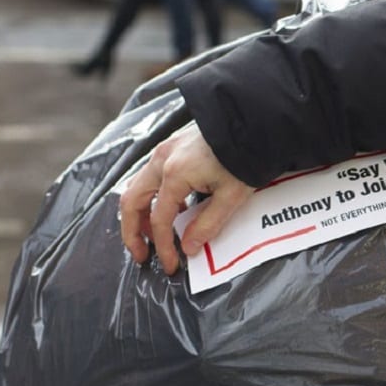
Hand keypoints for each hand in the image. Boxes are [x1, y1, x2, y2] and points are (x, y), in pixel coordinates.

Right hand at [119, 122, 254, 274]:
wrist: (254, 121)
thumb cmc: (246, 155)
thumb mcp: (231, 196)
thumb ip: (207, 224)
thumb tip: (188, 247)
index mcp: (174, 174)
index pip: (159, 220)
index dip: (163, 246)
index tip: (172, 264)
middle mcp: (161, 159)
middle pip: (131, 201)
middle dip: (132, 232)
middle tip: (142, 254)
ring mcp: (164, 150)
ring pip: (136, 187)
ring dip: (139, 213)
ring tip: (151, 235)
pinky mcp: (171, 146)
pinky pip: (149, 175)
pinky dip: (152, 196)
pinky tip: (171, 209)